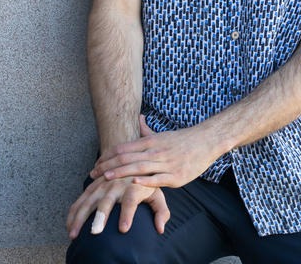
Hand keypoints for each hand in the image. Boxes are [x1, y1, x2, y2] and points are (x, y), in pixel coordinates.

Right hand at [65, 174, 168, 238]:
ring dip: (80, 217)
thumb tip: (160, 229)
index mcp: (133, 186)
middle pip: (107, 201)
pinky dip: (74, 211)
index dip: (127, 214)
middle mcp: (117, 184)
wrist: (132, 157)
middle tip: (95, 232)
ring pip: (89, 200)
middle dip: (100, 216)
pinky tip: (69, 224)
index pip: (130, 200)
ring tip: (74, 234)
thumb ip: (161, 210)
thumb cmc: (146, 182)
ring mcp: (103, 184)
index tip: (124, 229)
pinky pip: (81, 198)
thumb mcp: (158, 193)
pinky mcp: (94, 185)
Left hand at [90, 115, 220, 188]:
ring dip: (121, 173)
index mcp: (151, 142)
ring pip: (139, 167)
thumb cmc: (183, 140)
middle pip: (127, 157)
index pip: (124, 148)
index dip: (108, 155)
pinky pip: (158, 178)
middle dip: (108, 165)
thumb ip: (147, 130)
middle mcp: (156, 151)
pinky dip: (145, 180)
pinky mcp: (176, 176)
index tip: (96, 163)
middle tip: (93, 173)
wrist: (207, 141)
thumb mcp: (163, 134)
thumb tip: (139, 118)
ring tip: (106, 177)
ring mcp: (166, 164)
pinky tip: (133, 182)